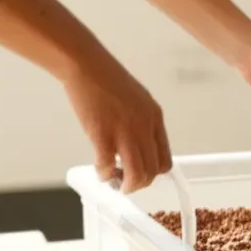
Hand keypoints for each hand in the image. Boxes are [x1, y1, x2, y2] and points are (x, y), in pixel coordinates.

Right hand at [63, 54, 170, 193]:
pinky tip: (100, 171)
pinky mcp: (102, 135)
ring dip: (126, 186)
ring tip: (115, 183)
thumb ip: (143, 123)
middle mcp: (144, 127)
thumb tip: (140, 147)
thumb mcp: (138, 100)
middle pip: (152, 171)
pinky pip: (108, 167)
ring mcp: (124, 132)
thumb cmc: (107, 80)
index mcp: (155, 118)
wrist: (86, 64)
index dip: (154, 173)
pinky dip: (104, 175)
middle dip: (139, 184)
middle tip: (126, 183)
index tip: (142, 174)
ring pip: (136, 175)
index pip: (165, 160)